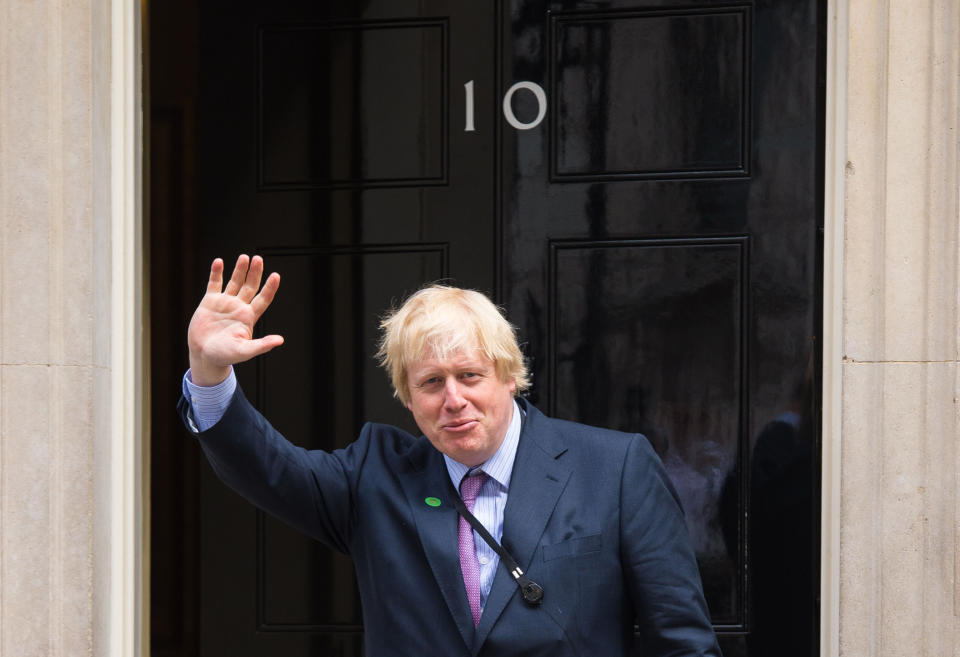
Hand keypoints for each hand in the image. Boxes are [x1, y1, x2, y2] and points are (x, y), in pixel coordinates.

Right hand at [187, 254, 282, 385]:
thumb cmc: (225, 355)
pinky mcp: (210, 302)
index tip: (276, 276)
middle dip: (255, 273)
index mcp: (249, 317)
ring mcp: (225, 303)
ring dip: (239, 270)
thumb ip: (261, 345)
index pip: (263, 299)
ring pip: (234, 282)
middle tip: (258, 259)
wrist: (204, 355)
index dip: (270, 288)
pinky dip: (216, 273)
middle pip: (250, 286)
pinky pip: (214, 284)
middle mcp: (239, 307)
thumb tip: (280, 341)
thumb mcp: (244, 351)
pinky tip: (219, 262)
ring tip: (244, 257)